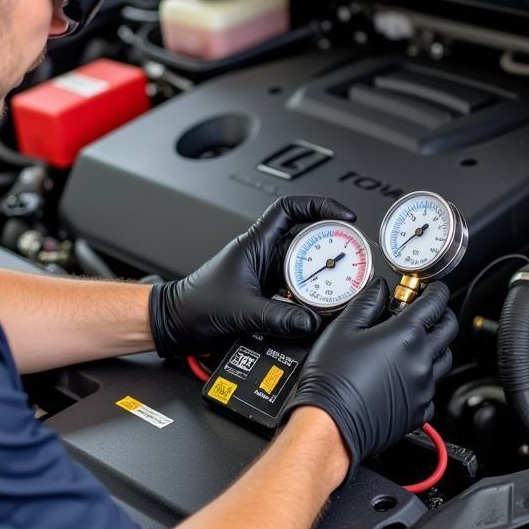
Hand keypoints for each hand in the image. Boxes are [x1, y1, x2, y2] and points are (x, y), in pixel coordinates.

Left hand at [148, 195, 355, 357]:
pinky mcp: (266, 293)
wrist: (176, 323)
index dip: (320, 206)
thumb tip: (310, 321)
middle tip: (352, 258)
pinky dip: (309, 300)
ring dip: (322, 277)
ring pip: (305, 268)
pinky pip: (296, 291)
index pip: (292, 209)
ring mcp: (266, 273)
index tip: (344, 216)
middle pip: (308, 240)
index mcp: (256, 242)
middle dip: (332, 247)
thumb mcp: (240, 309)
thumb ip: (277, 317)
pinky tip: (316, 310)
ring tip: (339, 288)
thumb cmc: (195, 304)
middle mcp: (264, 254)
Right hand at [285, 279, 456, 477]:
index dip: (436, 291)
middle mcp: (421, 361)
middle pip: (449, 330)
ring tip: (420, 342)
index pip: (435, 304)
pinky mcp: (419, 411)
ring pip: (444, 360)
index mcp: (405, 336)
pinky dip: (426, 378)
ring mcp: (423, 388)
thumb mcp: (343, 329)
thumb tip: (378, 289)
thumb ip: (366, 303)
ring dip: (437, 346)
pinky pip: (433, 390)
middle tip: (431, 311)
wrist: (331, 424)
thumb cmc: (333, 380)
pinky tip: (409, 375)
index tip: (433, 289)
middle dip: (443, 314)